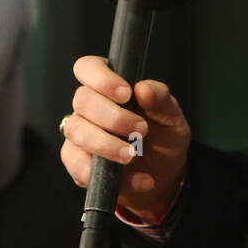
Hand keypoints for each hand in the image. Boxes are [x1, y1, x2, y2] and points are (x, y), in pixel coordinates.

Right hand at [60, 55, 191, 221]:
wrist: (164, 175)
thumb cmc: (164, 136)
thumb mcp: (171, 117)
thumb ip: (160, 99)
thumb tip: (143, 88)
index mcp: (108, 85)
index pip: (88, 68)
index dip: (101, 78)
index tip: (125, 93)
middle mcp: (89, 106)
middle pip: (82, 100)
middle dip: (112, 117)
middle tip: (141, 131)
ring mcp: (80, 133)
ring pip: (76, 131)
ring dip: (105, 145)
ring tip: (132, 155)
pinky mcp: (77, 162)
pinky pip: (77, 164)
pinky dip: (106, 173)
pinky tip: (135, 179)